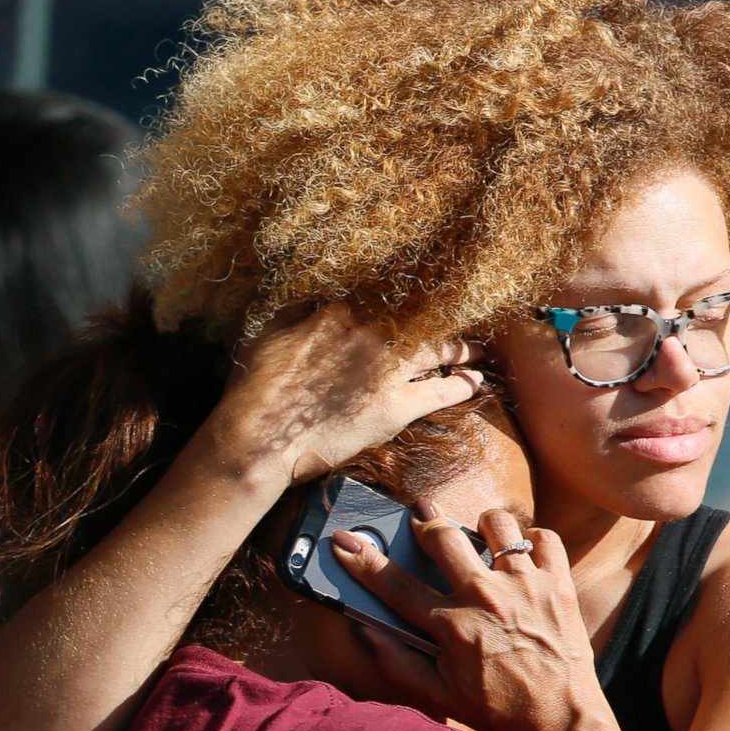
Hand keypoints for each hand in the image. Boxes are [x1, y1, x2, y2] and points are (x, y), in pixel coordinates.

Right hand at [210, 304, 481, 484]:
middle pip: (421, 319)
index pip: (386, 293)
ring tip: (474, 351)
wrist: (258, 438)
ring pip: (437, 351)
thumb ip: (296, 310)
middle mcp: (371, 334)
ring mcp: (386, 370)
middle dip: (442, 319)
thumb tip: (313, 297)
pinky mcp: (394, 408)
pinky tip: (473, 382)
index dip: (406, 295)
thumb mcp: (268, 333)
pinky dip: (460, 386)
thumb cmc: (255, 387)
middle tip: (458, 322)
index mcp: (340, 311)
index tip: (419, 295)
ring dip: (460, 350)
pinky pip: (440, 392)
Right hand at [334, 507, 648, 730]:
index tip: (344, 540)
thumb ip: (397, 663)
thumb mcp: (438, 695)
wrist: (559, 717)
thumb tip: (365, 630)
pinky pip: (543, 538)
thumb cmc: (497, 707)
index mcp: (452, 626)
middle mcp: (487, 598)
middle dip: (426, 523)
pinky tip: (522, 557)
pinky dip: (532, 542)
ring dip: (484, 527)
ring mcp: (526, 585)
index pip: (395, 585)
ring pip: (497, 524)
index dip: (363, 560)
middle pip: (443, 537)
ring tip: (481, 540)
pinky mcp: (558, 583)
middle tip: (422, 522)